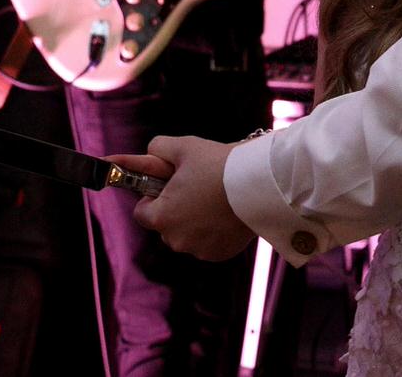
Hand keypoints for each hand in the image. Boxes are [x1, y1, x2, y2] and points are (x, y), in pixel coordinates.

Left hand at [117, 135, 255, 260]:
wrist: (259, 183)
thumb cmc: (219, 164)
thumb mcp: (184, 147)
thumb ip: (159, 148)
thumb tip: (150, 152)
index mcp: (161, 216)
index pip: (142, 212)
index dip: (152, 197)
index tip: (169, 186)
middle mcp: (175, 239)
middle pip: (165, 225)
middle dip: (175, 210)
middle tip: (195, 189)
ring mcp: (198, 249)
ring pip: (187, 236)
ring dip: (193, 222)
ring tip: (213, 200)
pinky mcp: (219, 254)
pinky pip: (207, 243)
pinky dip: (212, 232)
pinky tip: (225, 213)